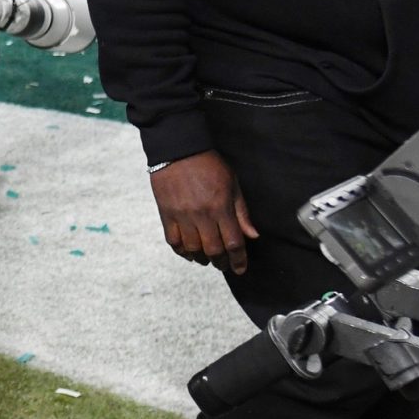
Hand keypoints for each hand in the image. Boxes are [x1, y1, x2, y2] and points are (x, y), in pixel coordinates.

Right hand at [149, 150, 257, 274]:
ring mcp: (182, 215)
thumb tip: (252, 235)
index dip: (239, 260)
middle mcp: (202, 215)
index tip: (240, 268)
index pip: (233, 242)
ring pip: (193, 249)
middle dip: (221, 262)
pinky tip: (189, 252)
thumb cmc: (209, 165)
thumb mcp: (232, 184)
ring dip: (202, 259)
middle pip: (213, 250)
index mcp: (221, 207)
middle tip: (224, 265)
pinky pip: (173, 241)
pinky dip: (182, 251)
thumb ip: (242, 212)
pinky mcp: (166, 214)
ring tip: (206, 259)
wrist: (178, 150)